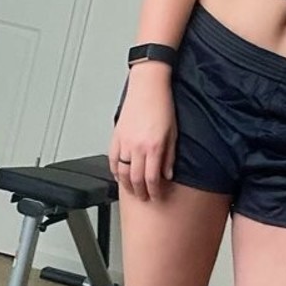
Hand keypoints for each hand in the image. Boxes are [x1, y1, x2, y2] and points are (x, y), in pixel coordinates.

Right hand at [108, 66, 176, 201]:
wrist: (148, 88)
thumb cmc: (162, 106)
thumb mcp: (173, 133)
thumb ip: (169, 156)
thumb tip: (167, 174)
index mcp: (154, 147)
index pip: (152, 178)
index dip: (154, 191)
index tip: (156, 196)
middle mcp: (138, 147)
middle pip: (136, 179)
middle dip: (141, 192)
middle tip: (145, 198)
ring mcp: (125, 142)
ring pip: (122, 172)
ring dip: (127, 185)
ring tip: (132, 191)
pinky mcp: (116, 136)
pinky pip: (113, 160)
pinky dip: (115, 171)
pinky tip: (119, 176)